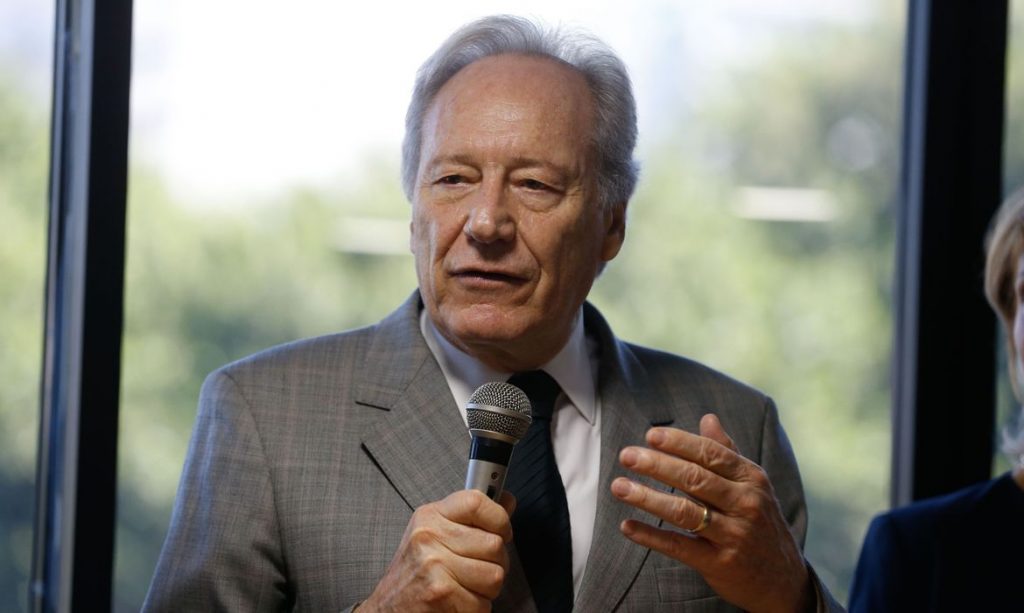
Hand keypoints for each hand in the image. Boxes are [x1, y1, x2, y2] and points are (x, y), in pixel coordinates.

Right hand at [359, 489, 514, 612]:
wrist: (387, 608)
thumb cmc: (414, 573)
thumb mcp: (435, 534)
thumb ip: (471, 519)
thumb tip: (506, 501)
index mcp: (430, 516)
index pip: (476, 501)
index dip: (500, 519)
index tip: (502, 531)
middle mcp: (429, 536)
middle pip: (494, 543)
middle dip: (496, 563)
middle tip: (477, 570)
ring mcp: (434, 564)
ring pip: (495, 576)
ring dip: (487, 590)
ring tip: (466, 587)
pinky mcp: (440, 593)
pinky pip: (483, 603)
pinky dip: (476, 609)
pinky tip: (458, 603)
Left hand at [611, 414, 814, 612]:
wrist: (783, 580)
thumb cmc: (760, 523)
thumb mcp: (752, 485)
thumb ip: (727, 452)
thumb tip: (708, 418)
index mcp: (751, 478)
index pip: (711, 453)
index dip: (679, 443)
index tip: (651, 435)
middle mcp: (745, 504)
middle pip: (694, 478)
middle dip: (657, 464)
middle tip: (626, 455)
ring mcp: (733, 534)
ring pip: (684, 511)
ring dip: (647, 497)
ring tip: (619, 486)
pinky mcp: (719, 563)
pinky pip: (679, 546)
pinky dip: (651, 536)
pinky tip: (627, 526)